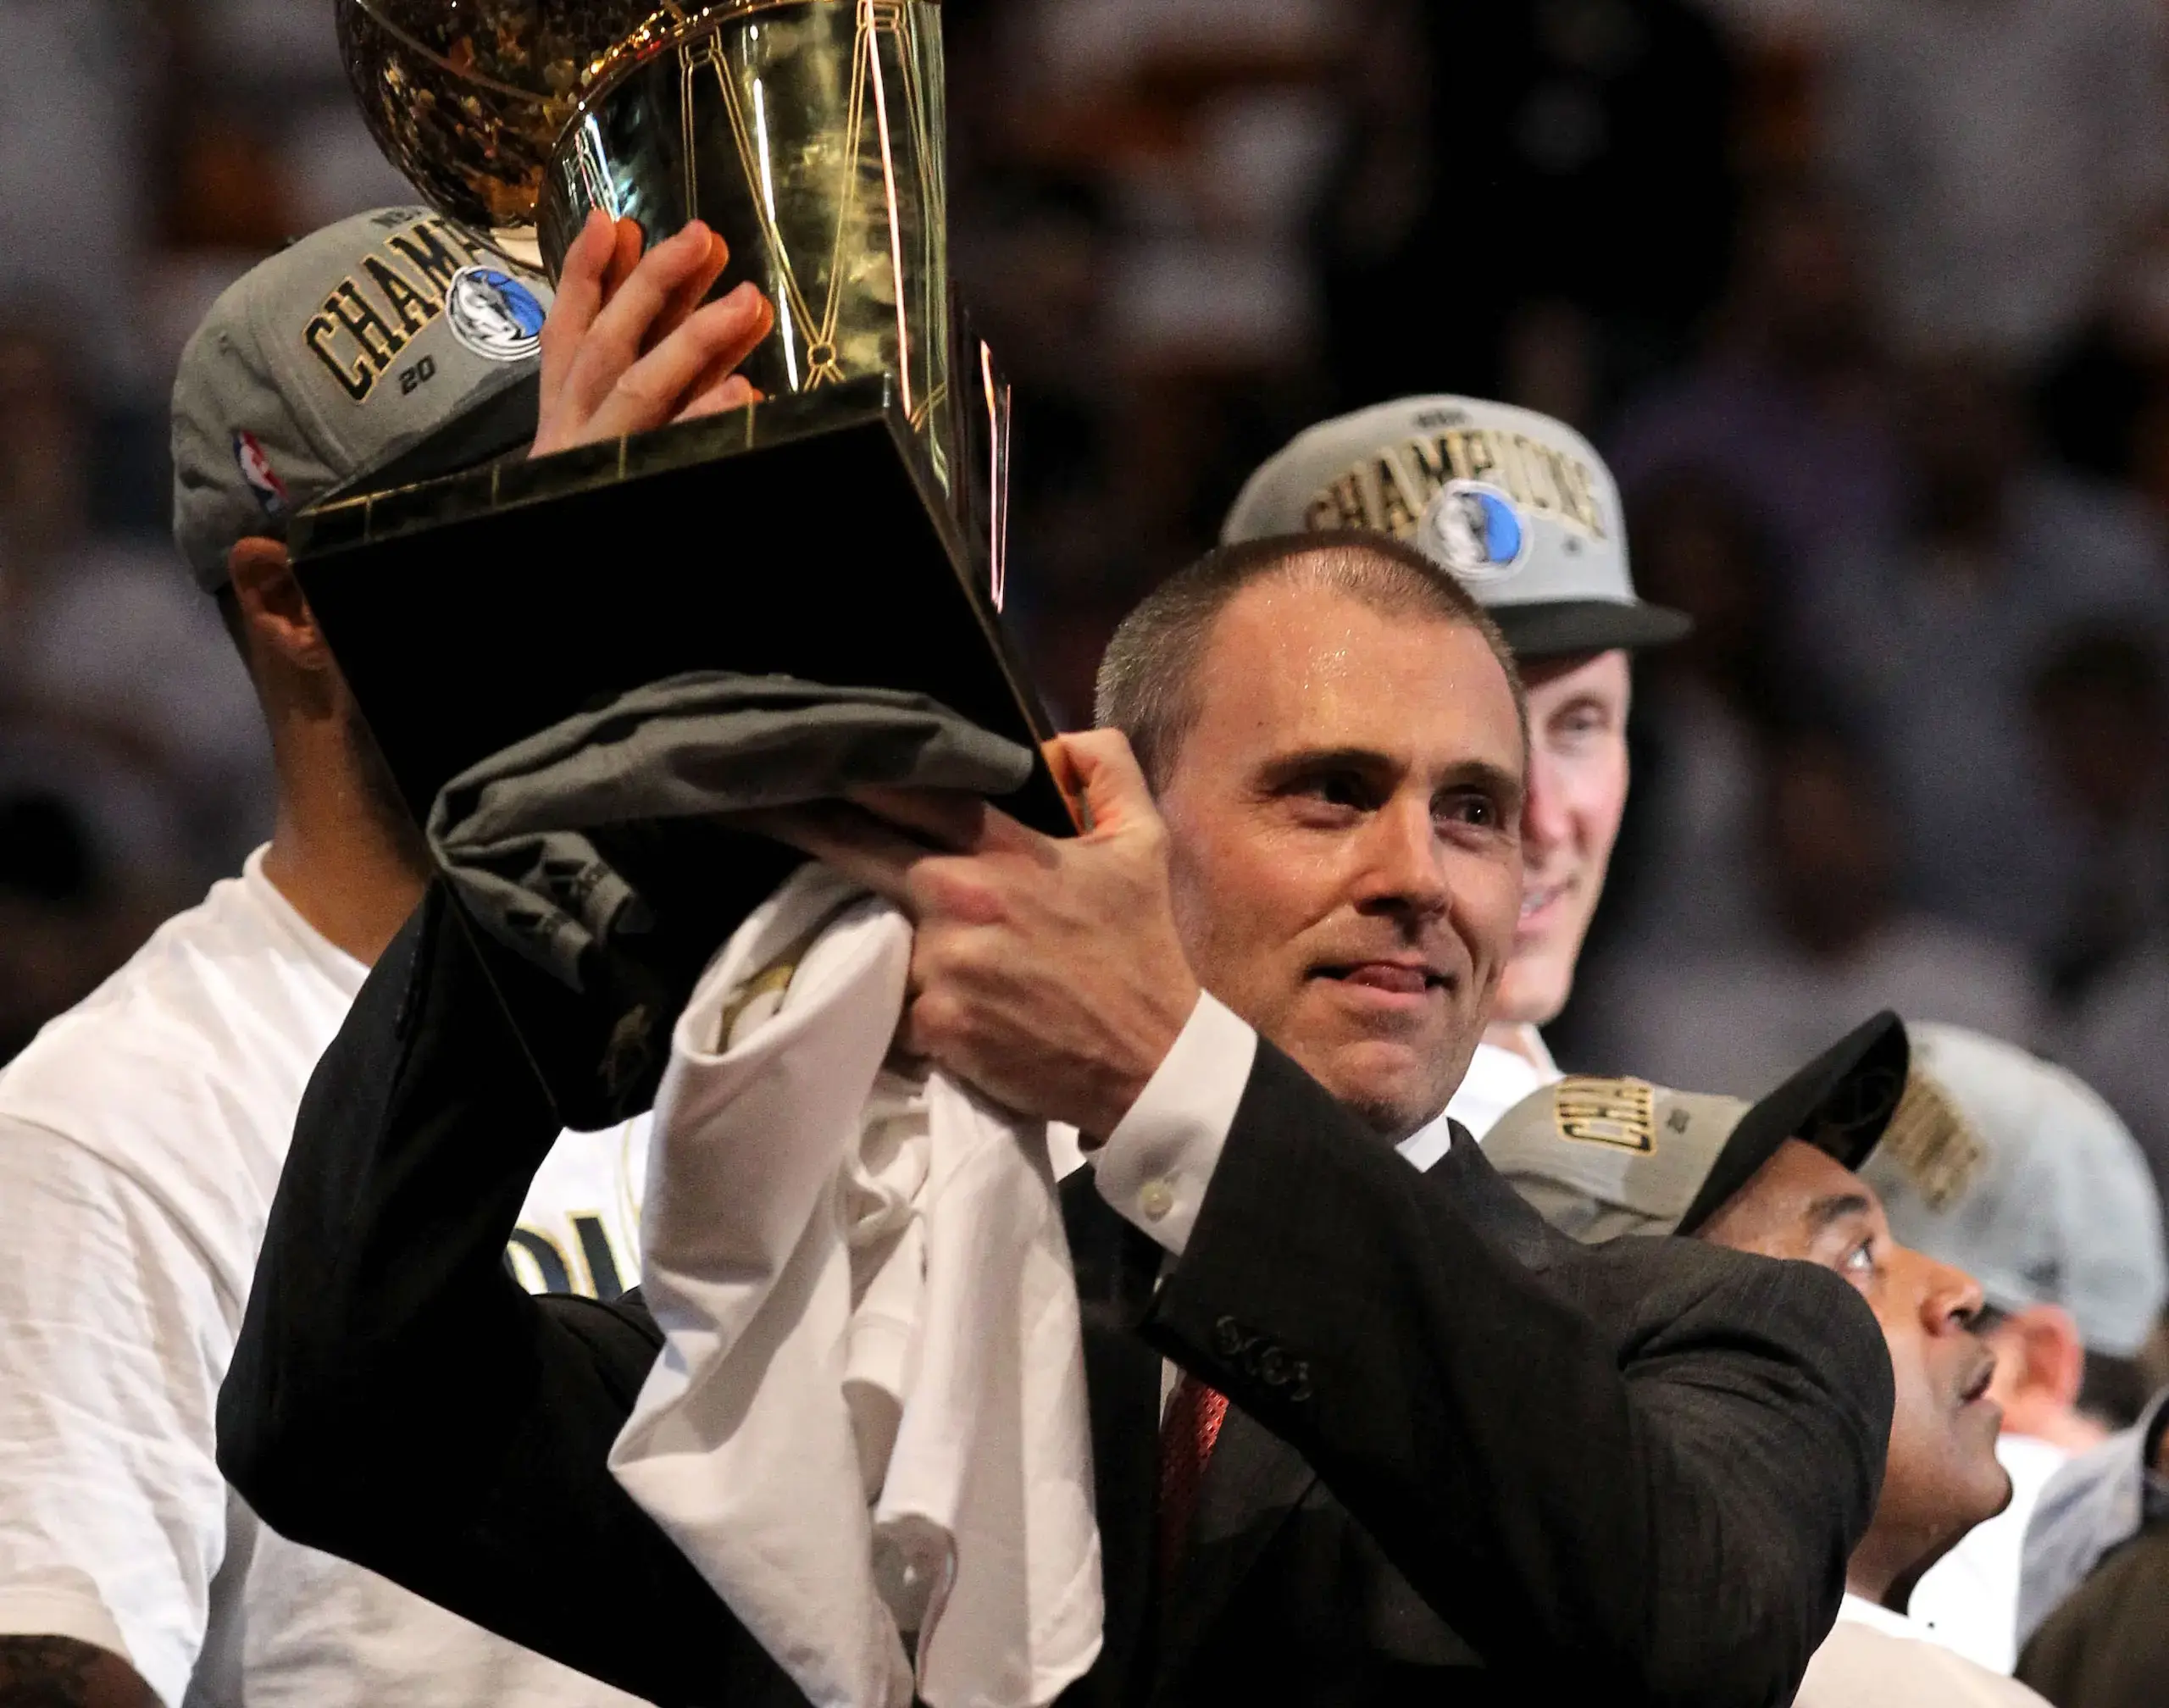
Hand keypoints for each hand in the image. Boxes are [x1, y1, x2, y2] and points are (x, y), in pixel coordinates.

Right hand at [531, 209, 775, 456]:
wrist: (584, 592)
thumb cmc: (603, 477)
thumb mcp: (602, 419)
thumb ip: (630, 353)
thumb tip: (627, 256)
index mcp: (562, 409)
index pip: (566, 331)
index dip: (583, 275)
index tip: (610, 222)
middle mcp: (576, 428)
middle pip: (608, 345)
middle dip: (650, 285)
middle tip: (703, 237)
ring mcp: (607, 458)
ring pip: (643, 388)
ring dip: (696, 338)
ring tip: (751, 301)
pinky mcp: (642, 480)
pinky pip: (678, 448)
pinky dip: (709, 417)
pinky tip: (744, 388)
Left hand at [759, 731, 1201, 1135]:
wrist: (1152, 1061)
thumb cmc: (1142, 949)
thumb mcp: (1142, 840)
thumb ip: (1104, 767)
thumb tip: (1049, 741)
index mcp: (1003, 851)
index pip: (908, 794)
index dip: (845, 772)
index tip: (793, 755)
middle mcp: (961, 899)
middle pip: (854, 851)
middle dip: (795, 825)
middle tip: (738, 808)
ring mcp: (942, 966)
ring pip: (875, 940)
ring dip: (875, 942)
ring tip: (885, 946)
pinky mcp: (933, 1027)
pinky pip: (890, 1010)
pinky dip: (900, 1010)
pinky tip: (931, 1016)